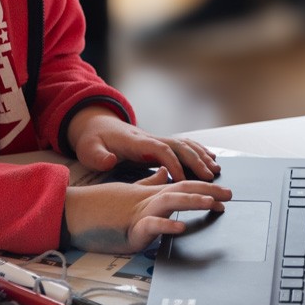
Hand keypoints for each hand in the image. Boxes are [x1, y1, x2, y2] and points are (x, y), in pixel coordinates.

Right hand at [63, 172, 231, 253]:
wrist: (72, 212)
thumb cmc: (97, 206)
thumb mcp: (127, 191)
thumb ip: (148, 183)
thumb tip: (165, 174)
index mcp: (148, 194)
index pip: (181, 184)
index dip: (204, 185)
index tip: (224, 190)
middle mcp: (147, 200)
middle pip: (182, 189)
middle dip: (208, 191)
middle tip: (230, 194)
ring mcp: (139, 213)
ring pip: (169, 202)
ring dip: (192, 201)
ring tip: (212, 203)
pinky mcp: (129, 230)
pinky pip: (150, 226)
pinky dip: (166, 225)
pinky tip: (181, 226)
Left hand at [67, 109, 219, 181]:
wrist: (95, 125)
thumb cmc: (92, 141)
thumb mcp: (89, 150)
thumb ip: (99, 157)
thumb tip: (111, 161)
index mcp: (135, 142)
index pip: (159, 150)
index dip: (172, 164)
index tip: (182, 179)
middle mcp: (149, 138)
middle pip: (178, 147)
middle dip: (195, 161)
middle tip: (209, 177)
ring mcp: (155, 139)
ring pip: (184, 145)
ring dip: (201, 156)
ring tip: (216, 171)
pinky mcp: (158, 144)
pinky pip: (182, 146)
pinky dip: (198, 152)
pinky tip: (210, 160)